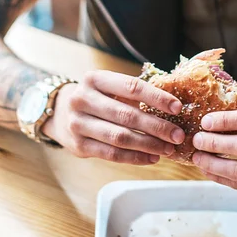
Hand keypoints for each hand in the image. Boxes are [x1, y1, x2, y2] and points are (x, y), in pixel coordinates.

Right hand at [42, 70, 184, 164]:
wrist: (58, 112)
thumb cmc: (95, 97)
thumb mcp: (107, 86)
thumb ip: (132, 92)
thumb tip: (171, 105)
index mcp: (95, 79)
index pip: (131, 86)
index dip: (156, 97)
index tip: (177, 107)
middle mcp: (83, 99)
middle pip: (127, 115)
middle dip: (157, 126)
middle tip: (178, 134)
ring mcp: (78, 124)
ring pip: (120, 137)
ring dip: (148, 144)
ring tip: (168, 148)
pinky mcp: (78, 146)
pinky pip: (111, 154)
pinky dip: (135, 157)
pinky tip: (152, 157)